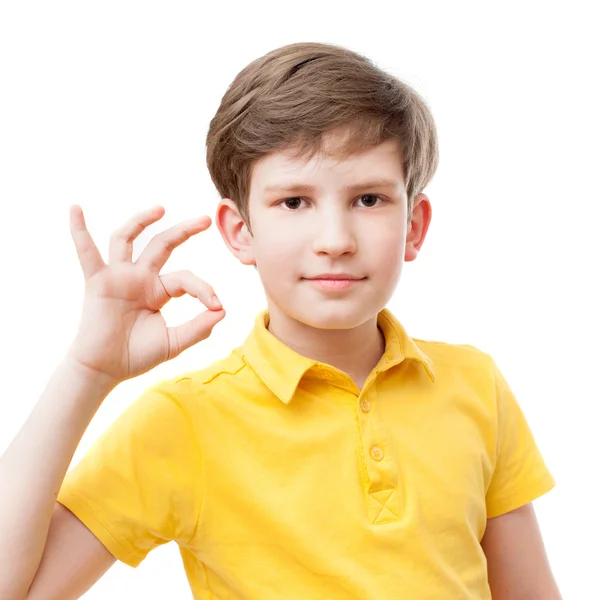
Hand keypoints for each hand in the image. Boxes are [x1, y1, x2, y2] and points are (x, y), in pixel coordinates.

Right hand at [66, 205, 224, 384]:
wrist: (106, 370)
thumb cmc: (137, 355)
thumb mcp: (175, 341)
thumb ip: (199, 327)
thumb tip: (223, 310)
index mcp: (158, 290)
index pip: (185, 278)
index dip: (204, 289)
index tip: (216, 305)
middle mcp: (139, 278)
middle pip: (162, 245)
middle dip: (183, 230)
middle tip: (205, 219)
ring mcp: (118, 277)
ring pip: (128, 239)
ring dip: (141, 221)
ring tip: (161, 208)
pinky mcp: (97, 282)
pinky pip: (86, 253)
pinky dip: (79, 231)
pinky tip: (75, 209)